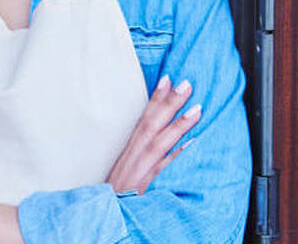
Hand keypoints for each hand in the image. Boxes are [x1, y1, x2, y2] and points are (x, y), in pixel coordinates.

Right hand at [106, 75, 201, 194]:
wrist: (101, 217)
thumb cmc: (114, 196)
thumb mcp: (123, 171)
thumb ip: (138, 155)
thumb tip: (155, 138)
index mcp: (129, 152)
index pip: (144, 119)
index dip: (155, 99)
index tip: (168, 79)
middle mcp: (133, 158)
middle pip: (152, 124)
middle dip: (169, 103)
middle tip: (187, 83)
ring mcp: (139, 171)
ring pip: (159, 142)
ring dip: (177, 124)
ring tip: (196, 108)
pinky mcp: (145, 187)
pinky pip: (162, 169)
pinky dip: (175, 155)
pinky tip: (190, 144)